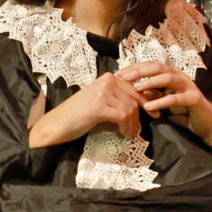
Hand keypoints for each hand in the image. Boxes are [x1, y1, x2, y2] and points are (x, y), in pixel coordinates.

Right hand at [29, 72, 145, 148]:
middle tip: (139, 129)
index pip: (135, 88)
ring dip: (133, 125)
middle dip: (141, 115)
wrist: (57, 124)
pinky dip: (127, 127)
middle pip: (135, 98)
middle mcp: (107, 81)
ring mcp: (103, 92)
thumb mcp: (101, 101)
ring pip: (131, 108)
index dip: (147, 101)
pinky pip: (124, 116)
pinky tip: (123, 134)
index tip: (154, 113)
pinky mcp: (99, 106)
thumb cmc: (79, 115)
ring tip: (128, 134)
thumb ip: (118, 99)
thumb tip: (142, 105)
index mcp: (108, 78)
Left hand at [122, 60, 211, 154]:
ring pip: (168, 78)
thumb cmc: (184, 113)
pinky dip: (161, 101)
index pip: (151, 66)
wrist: (206, 126)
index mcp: (173, 75)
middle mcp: (181, 77)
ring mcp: (189, 87)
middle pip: (158, 67)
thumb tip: (131, 89)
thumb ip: (152, 94)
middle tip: (123, 77)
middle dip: (139, 71)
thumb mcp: (164, 101)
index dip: (135, 67)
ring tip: (135, 88)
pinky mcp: (194, 99)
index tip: (119, 73)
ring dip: (150, 82)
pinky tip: (148, 107)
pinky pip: (176, 98)